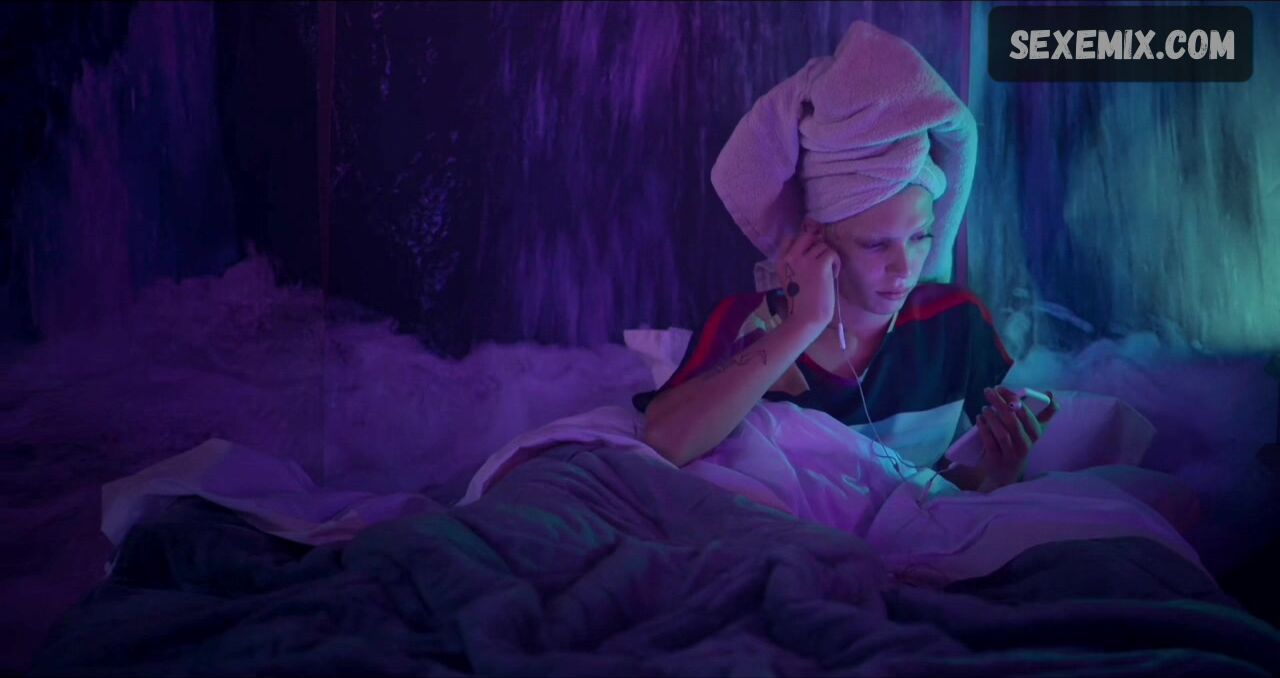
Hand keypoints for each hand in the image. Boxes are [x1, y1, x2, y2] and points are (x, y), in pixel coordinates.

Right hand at [778, 219, 841, 334]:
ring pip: (822, 245)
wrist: (807, 317)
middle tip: (821, 258)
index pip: (790, 238)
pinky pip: (832, 253)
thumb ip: (796, 264)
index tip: (810, 252)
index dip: (803, 242)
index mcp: (781, 262)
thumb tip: (813, 249)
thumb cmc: (801, 303)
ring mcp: (805, 260)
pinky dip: (836, 263)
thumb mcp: (790, 279)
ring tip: (828, 272)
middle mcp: (791, 257)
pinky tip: (833, 275)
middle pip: (806, 236)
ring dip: (828, 257)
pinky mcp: (820, 265)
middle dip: (817, 244)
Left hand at [975, 386, 1059, 491]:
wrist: (1006, 473)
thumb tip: (1052, 394)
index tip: (1002, 388)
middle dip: (1000, 403)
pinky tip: (979, 418)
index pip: (1028, 416)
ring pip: (1002, 433)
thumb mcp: (1033, 431)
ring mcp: (1011, 454)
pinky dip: (984, 428)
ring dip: (991, 416)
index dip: (1015, 400)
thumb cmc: (1020, 445)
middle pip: (1013, 421)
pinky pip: (990, 442)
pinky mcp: (996, 460)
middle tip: (989, 390)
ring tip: (984, 407)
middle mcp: (1025, 445)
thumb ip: (1045, 414)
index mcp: (1035, 435)